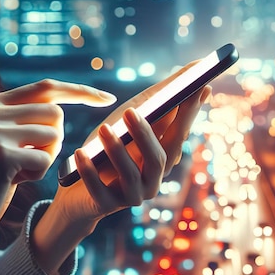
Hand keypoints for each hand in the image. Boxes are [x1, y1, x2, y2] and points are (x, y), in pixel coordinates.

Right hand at [0, 79, 116, 242]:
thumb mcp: (1, 139)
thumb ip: (24, 120)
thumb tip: (61, 107)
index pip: (48, 87)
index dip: (81, 91)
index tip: (108, 98)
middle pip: (56, 113)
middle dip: (54, 140)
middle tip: (30, 158)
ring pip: (54, 136)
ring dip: (46, 158)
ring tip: (18, 170)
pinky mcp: (2, 154)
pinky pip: (46, 160)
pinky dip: (38, 174)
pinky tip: (14, 181)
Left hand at [51, 67, 211, 224]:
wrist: (77, 188)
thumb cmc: (109, 147)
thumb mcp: (130, 120)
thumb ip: (158, 99)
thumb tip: (194, 68)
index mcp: (163, 156)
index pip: (180, 133)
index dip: (190, 111)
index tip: (198, 87)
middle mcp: (154, 178)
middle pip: (159, 157)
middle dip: (146, 134)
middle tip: (131, 111)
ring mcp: (132, 195)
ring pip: (130, 174)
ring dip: (117, 151)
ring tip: (103, 129)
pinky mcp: (106, 206)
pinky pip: (100, 191)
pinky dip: (90, 171)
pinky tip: (80, 154)